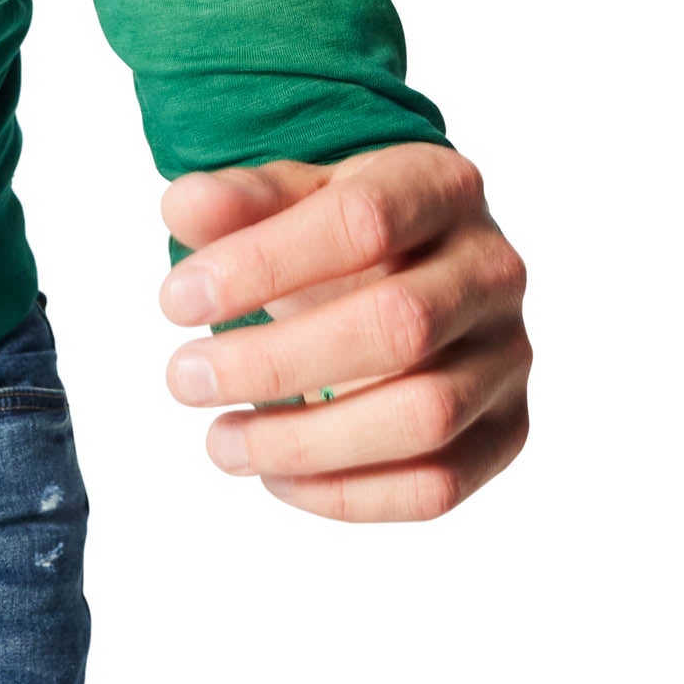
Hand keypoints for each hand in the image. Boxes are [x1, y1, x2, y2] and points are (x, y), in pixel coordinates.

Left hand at [157, 147, 530, 520]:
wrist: (415, 277)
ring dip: (304, 442)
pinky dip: (346, 495)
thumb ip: (242, 201)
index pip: (362, 221)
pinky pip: (437, 486)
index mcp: (443, 187)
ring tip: (220, 443)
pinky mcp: (507, 431)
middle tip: (184, 379)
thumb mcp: (294, 200)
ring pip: (424, 417)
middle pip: (399, 326)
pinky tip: (275, 476)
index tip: (174, 300)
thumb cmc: (343, 241)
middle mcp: (493, 270)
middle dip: (274, 363)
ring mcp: (508, 356)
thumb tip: (183, 206)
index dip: (263, 264)